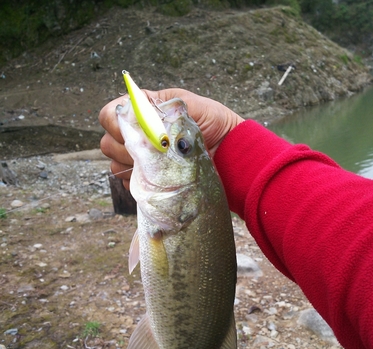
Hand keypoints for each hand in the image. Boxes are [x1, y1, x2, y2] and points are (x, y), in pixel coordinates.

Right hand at [99, 88, 242, 189]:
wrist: (229, 156)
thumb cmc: (215, 127)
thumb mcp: (193, 108)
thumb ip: (165, 105)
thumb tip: (139, 106)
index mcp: (145, 111)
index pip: (110, 115)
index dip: (116, 124)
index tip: (136, 133)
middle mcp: (137, 135)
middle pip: (107, 142)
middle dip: (126, 148)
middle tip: (153, 153)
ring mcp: (138, 159)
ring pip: (114, 164)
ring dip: (132, 166)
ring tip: (159, 166)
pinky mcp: (144, 180)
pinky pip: (126, 183)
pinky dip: (138, 182)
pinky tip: (158, 179)